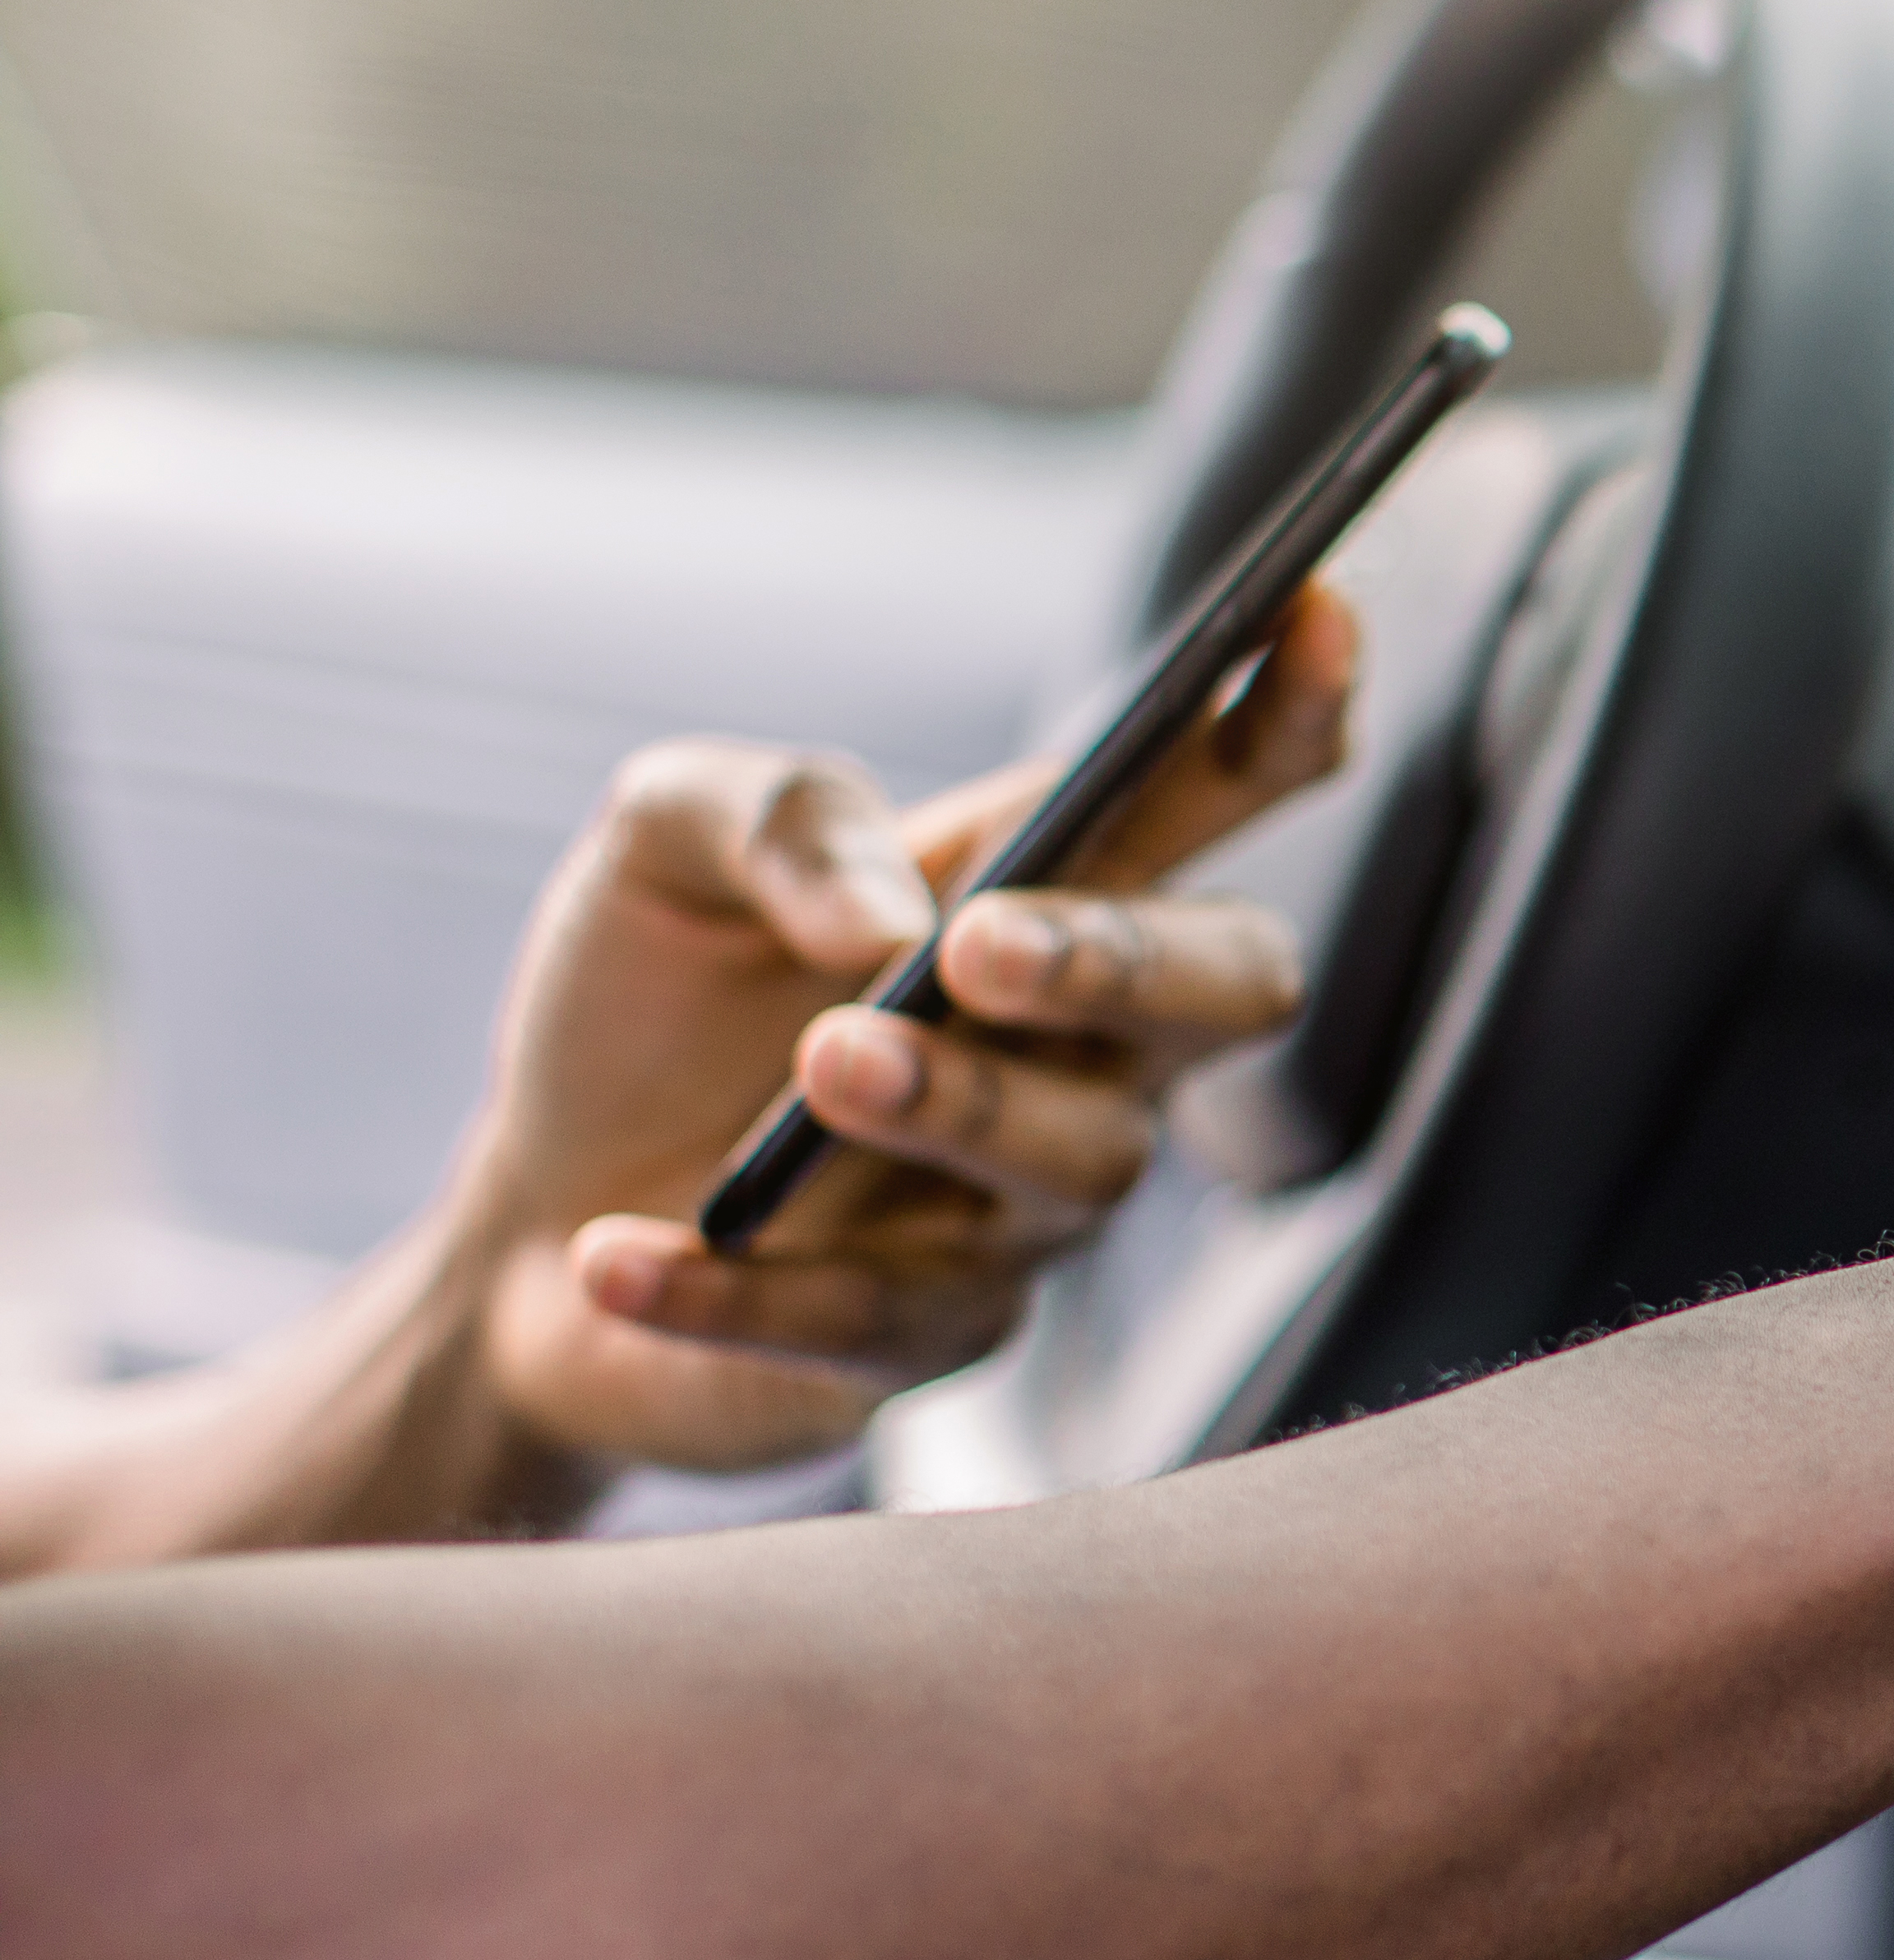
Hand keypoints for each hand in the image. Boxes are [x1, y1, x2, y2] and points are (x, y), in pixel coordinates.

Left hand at [452, 588, 1358, 1482]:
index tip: (1304, 615)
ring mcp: (1025, 1209)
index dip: (1282, 714)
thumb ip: (773, 813)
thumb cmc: (644, 1015)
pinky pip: (872, 1319)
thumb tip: (887, 917)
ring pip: (1078, 1165)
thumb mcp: (659, 851)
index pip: (1217, 796)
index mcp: (1048, 894)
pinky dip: (742, 1287)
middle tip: (986, 947)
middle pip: (1233, 993)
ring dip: (954, 1106)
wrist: (524, 1234)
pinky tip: (621, 1252)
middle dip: (1131, 958)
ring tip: (817, 1065)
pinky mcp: (928, 1344)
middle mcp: (1087, 1053)